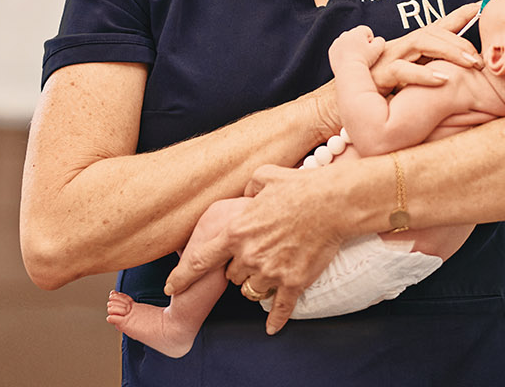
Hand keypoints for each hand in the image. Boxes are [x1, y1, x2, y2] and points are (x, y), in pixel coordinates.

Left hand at [164, 164, 344, 335]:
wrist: (333, 203)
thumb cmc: (299, 187)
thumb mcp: (264, 176)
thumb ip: (248, 188)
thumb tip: (246, 194)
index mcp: (236, 231)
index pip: (199, 261)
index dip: (182, 277)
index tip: (171, 288)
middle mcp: (248, 255)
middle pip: (231, 276)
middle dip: (239, 268)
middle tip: (255, 255)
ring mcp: (270, 271)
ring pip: (252, 290)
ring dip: (257, 284)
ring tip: (271, 271)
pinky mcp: (293, 282)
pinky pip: (279, 308)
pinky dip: (275, 320)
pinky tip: (271, 328)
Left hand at [329, 25, 385, 67]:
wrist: (349, 71)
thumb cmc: (365, 60)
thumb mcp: (378, 49)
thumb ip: (380, 41)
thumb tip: (377, 40)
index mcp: (357, 31)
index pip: (366, 31)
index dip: (370, 41)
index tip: (369, 50)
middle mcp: (346, 34)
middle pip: (356, 35)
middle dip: (360, 42)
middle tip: (362, 55)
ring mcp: (337, 42)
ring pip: (346, 42)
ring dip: (351, 47)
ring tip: (355, 58)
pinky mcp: (332, 50)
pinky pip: (339, 49)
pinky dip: (343, 53)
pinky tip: (348, 60)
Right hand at [369, 1, 481, 93]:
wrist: (351, 108)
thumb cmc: (386, 96)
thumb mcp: (415, 81)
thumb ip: (434, 71)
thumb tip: (467, 70)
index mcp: (410, 48)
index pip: (437, 26)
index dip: (459, 15)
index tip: (481, 6)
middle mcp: (399, 47)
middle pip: (432, 32)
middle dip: (460, 41)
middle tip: (482, 59)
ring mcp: (388, 58)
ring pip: (420, 42)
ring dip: (449, 51)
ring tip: (470, 64)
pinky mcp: (379, 75)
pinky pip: (402, 70)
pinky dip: (424, 74)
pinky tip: (443, 79)